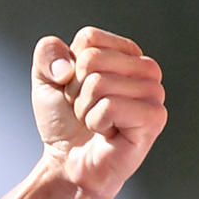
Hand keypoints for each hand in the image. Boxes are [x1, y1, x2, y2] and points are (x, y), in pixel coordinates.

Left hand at [31, 28, 166, 198]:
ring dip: (85, 108)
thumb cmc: (64, 120)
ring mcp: (153, 93)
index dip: (69, 65)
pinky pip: (110, 106)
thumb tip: (67, 65)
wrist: (67, 160)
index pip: (90, 38)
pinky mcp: (154, 117)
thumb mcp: (44, 78)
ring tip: (97, 121)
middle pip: (92, 59)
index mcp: (124, 53)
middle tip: (87, 108)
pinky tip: (107, 132)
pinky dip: (96, 121)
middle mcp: (145, 69)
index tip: (76, 87)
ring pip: (99, 83)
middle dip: (76, 88)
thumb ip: (47, 53)